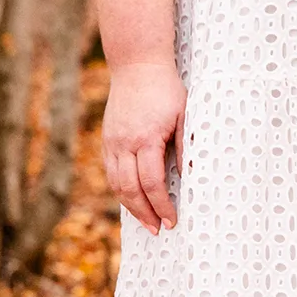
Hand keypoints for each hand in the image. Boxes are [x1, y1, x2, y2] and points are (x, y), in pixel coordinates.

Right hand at [103, 60, 186, 233]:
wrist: (137, 65)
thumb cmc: (166, 90)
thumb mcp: (184, 116)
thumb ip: (185, 147)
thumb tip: (190, 177)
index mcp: (145, 139)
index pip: (152, 183)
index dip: (162, 206)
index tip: (172, 220)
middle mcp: (124, 143)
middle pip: (130, 189)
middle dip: (145, 213)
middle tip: (158, 230)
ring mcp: (112, 141)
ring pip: (116, 183)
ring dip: (130, 206)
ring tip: (146, 222)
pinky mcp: (107, 139)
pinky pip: (110, 171)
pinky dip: (120, 190)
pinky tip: (132, 200)